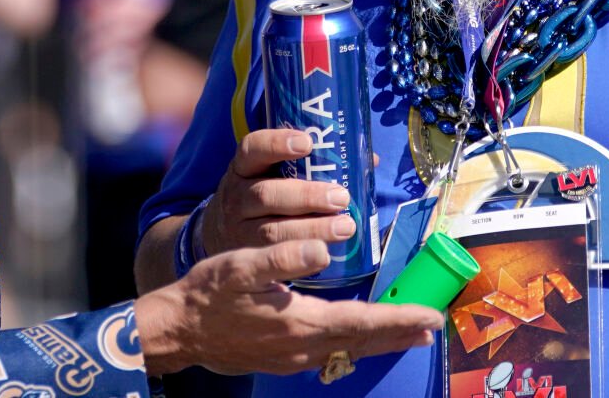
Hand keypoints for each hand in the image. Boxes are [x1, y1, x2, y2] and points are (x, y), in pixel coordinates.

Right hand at [134, 240, 441, 375]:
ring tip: (406, 332)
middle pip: (363, 341)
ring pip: (349, 350)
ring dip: (380, 340)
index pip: (363, 321)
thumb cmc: (208, 295)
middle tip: (431, 326)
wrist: (177, 331)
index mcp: (301, 323)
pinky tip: (358, 337)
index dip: (399, 317)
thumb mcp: (241, 267)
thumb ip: (283, 258)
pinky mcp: (282, 359)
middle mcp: (303, 348)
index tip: (430, 316)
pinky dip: (354, 344)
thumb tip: (323, 248)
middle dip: (399, 333)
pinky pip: (331, 353)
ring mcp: (293, 358)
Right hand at [201, 128, 355, 255]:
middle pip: (266, 193)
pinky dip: (300, 260)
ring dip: (311, 230)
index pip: (252, 149)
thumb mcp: (270, 174)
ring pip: (271, 231)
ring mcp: (238, 229)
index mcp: (243, 168)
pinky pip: (272, 260)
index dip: (277, 143)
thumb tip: (369, 159)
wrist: (217, 234)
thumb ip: (312, 165)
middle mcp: (236, 196)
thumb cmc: (260, 195)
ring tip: (345, 228)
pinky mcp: (246, 259)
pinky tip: (326, 258)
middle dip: (307, 196)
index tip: (307, 143)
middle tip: (341, 198)